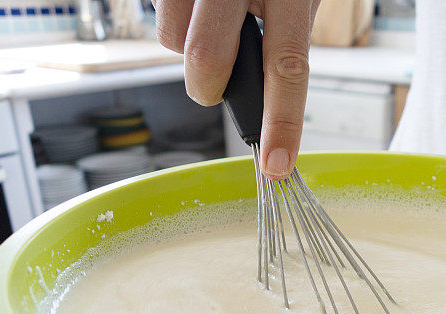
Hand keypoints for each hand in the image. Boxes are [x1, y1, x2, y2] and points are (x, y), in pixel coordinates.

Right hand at [154, 0, 319, 176]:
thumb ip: (284, 37)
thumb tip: (268, 104)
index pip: (287, 65)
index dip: (281, 121)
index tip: (277, 165)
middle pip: (206, 59)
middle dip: (208, 88)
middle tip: (217, 84)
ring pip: (172, 40)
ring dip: (189, 47)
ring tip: (211, 17)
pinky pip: (158, 16)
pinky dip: (175, 22)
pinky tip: (197, 4)